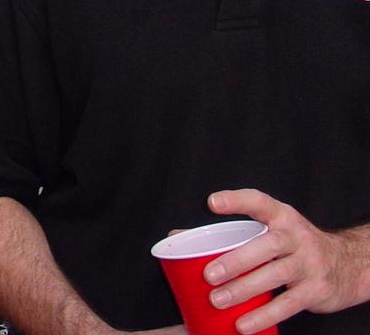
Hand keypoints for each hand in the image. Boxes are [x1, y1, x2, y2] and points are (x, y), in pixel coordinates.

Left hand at [201, 188, 367, 331]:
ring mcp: (309, 263)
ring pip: (275, 275)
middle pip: (266, 245)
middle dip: (235, 260)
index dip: (236, 200)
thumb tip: (177, 238)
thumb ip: (230, 233)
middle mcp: (296, 236)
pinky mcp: (316, 289)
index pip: (259, 201)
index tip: (212, 203)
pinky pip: (288, 304)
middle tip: (209, 274)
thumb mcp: (269, 231)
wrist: (346, 265)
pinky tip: (243, 324)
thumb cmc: (293, 245)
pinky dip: (265, 315)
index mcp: (280, 216)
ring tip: (218, 300)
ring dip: (244, 289)